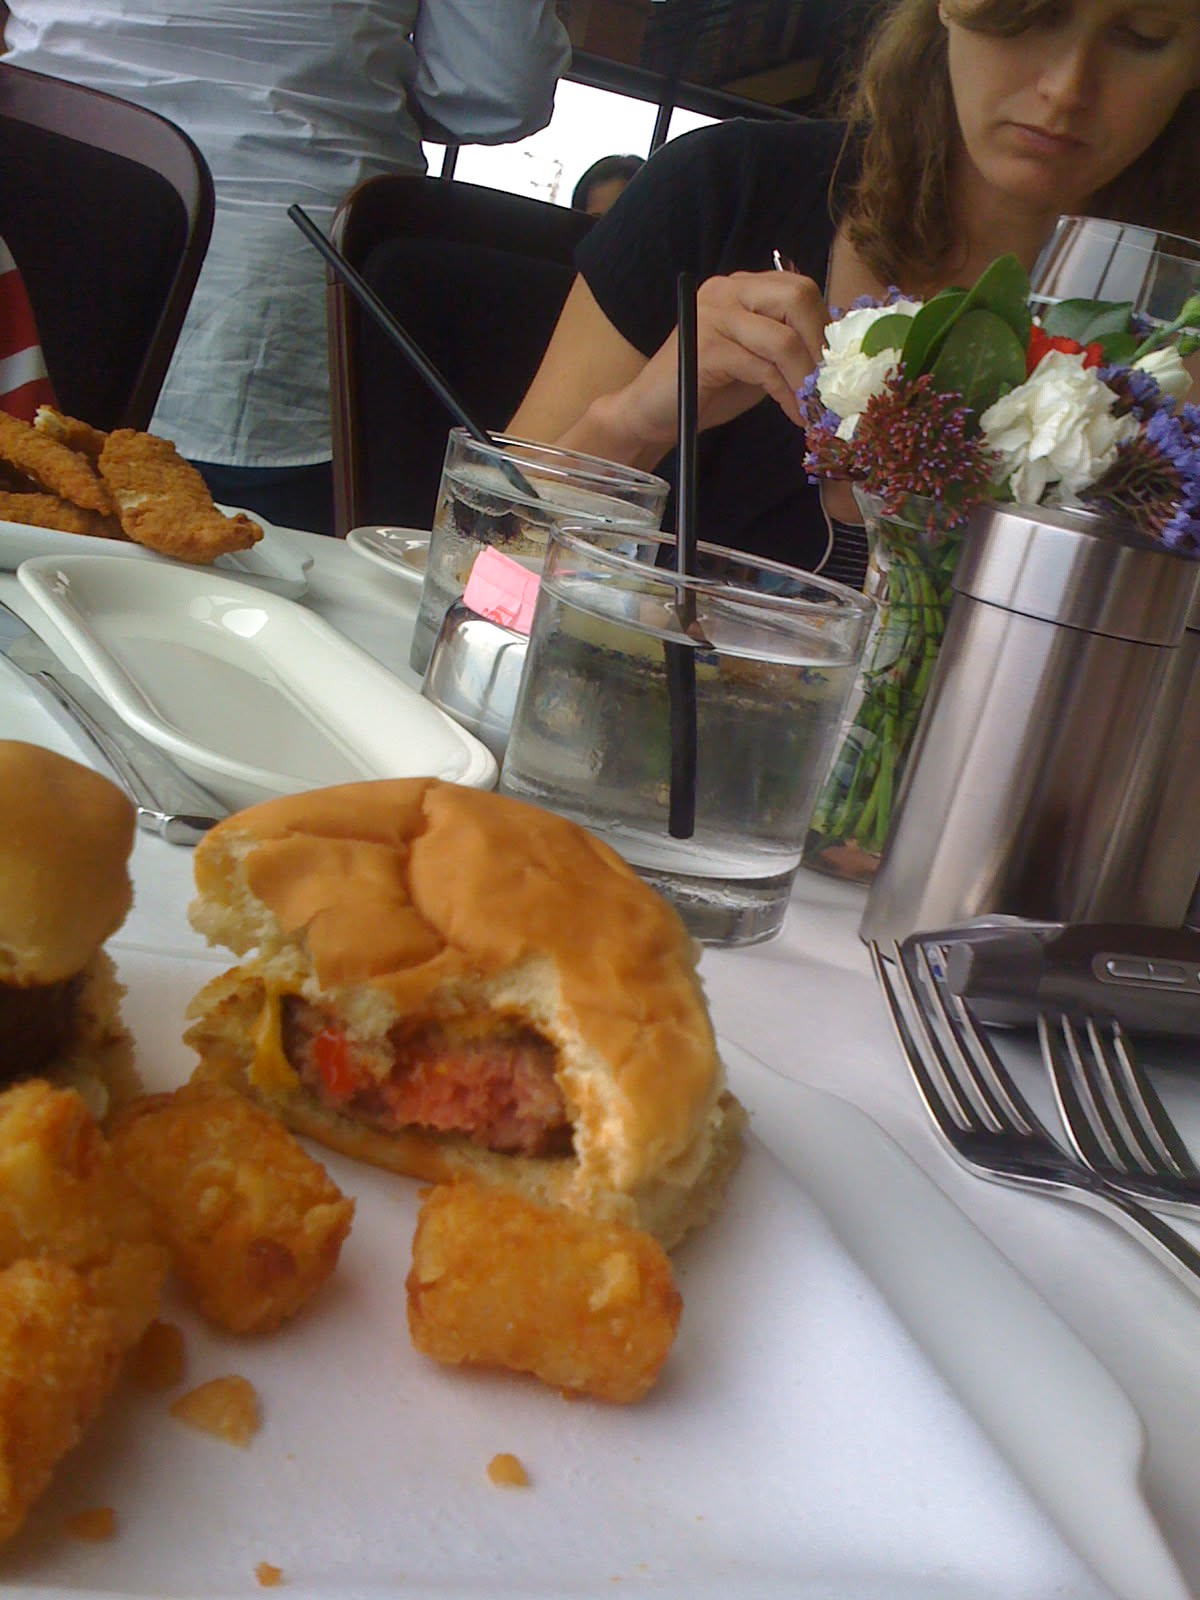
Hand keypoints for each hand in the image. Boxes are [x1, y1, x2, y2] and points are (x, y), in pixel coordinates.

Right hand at [608, 269, 827, 456]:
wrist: (650, 414)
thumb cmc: (704, 389)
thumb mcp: (756, 359)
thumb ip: (786, 346)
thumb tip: (835, 359)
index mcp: (742, 287)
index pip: (800, 289)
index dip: (825, 328)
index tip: (837, 368)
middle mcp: (728, 289)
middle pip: (797, 297)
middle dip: (821, 345)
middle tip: (829, 385)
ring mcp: (715, 315)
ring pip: (783, 338)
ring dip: (807, 379)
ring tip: (815, 408)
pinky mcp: (707, 348)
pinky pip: (763, 368)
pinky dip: (786, 395)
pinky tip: (794, 415)